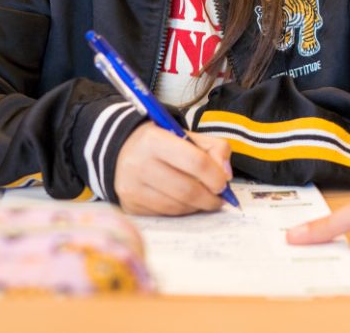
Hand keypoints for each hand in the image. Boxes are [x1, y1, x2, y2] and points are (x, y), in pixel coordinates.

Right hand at [114, 126, 232, 215]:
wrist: (123, 150)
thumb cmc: (162, 143)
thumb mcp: (188, 136)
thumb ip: (215, 148)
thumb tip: (226, 175)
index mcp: (154, 140)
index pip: (196, 161)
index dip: (215, 176)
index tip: (224, 183)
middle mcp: (138, 164)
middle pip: (187, 190)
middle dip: (210, 198)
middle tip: (219, 198)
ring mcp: (131, 187)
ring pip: (177, 207)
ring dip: (197, 206)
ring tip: (204, 199)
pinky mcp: (130, 205)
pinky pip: (165, 214)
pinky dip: (182, 211)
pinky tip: (186, 202)